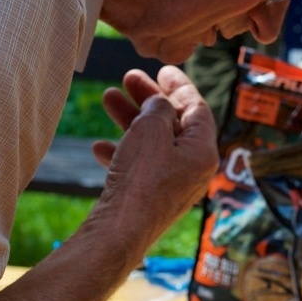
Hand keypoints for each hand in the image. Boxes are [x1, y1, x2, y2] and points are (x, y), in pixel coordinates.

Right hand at [91, 66, 217, 235]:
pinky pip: (139, 167)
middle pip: (173, 123)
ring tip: (106, 98)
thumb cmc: (140, 178)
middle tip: (128, 78)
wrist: (121, 231)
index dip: (179, 85)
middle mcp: (193, 168)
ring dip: (130, 119)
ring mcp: (172, 184)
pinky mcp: (151, 198)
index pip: (197, 108)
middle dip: (149, 98)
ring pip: (153, 142)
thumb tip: (159, 103)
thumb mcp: (151, 129)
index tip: (162, 70)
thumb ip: (158, 107)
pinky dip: (121, 152)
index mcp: (203, 151)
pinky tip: (98, 147)